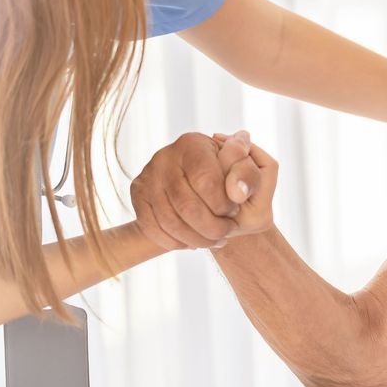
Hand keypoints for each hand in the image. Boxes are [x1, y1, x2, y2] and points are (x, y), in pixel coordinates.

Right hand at [129, 131, 269, 249]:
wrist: (197, 179)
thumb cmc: (227, 174)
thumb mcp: (247, 169)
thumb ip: (249, 174)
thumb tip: (238, 192)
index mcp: (192, 144)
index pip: (205, 181)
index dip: (223, 204)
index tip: (234, 211)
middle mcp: (164, 157)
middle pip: (186, 205)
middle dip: (212, 227)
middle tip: (227, 232)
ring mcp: (147, 176)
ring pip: (168, 221)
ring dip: (196, 239)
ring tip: (215, 240)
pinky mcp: (138, 194)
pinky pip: (152, 228)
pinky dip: (175, 241)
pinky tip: (193, 242)